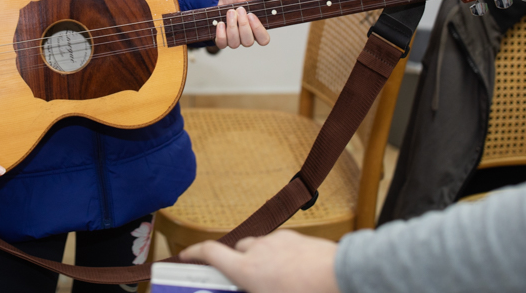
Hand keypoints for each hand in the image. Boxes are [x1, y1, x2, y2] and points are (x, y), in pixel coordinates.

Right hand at [180, 231, 339, 292]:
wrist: (339, 277)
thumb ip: (250, 291)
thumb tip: (245, 288)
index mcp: (247, 270)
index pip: (210, 253)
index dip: (194, 253)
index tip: (186, 256)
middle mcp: (259, 250)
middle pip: (237, 250)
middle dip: (236, 263)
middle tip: (244, 281)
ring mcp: (278, 240)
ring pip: (260, 246)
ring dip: (260, 259)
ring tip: (274, 279)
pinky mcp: (297, 238)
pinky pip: (280, 244)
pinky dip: (279, 255)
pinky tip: (292, 272)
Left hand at [215, 0, 272, 48]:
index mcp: (256, 29)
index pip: (264, 39)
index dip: (259, 30)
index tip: (251, 15)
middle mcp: (245, 37)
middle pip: (248, 42)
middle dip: (243, 25)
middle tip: (240, 9)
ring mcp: (233, 39)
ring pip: (235, 43)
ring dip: (232, 27)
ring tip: (230, 12)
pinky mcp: (221, 40)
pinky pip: (222, 44)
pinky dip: (221, 34)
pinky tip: (220, 23)